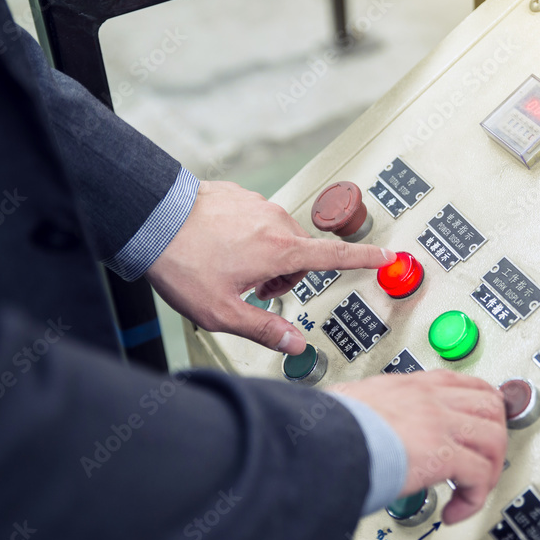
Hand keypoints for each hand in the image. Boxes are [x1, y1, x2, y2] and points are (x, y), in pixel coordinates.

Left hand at [146, 181, 394, 353]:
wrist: (151, 219)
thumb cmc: (183, 263)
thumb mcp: (222, 312)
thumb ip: (264, 329)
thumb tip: (295, 345)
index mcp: (280, 251)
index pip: (335, 257)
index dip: (365, 259)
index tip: (388, 255)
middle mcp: (276, 223)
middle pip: (300, 255)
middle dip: (284, 275)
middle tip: (251, 288)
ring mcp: (259, 205)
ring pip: (279, 238)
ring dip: (265, 256)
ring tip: (228, 266)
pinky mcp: (243, 195)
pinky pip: (258, 221)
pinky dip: (248, 236)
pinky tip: (219, 245)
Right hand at [334, 370, 507, 524]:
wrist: (322, 439)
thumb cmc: (328, 425)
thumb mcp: (357, 401)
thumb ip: (376, 409)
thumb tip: (370, 428)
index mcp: (411, 383)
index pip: (466, 383)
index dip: (484, 405)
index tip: (483, 424)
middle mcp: (431, 398)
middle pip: (491, 406)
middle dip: (493, 438)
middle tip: (482, 463)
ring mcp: (440, 422)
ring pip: (494, 439)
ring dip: (488, 471)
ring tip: (469, 492)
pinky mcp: (443, 453)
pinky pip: (480, 475)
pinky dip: (474, 498)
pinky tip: (453, 511)